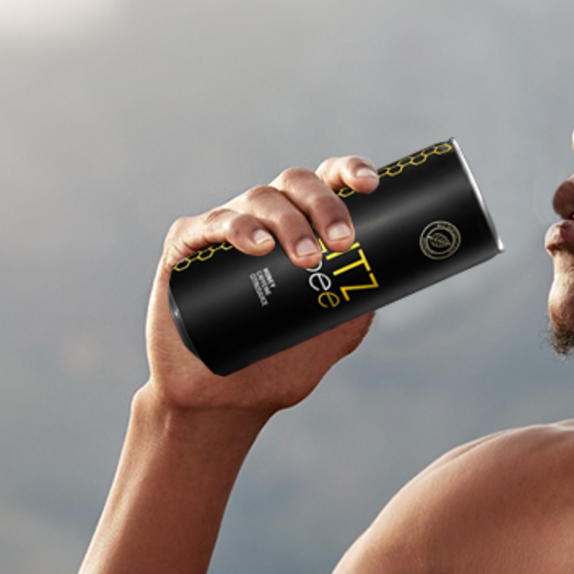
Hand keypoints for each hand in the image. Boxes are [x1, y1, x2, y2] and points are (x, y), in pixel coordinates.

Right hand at [144, 154, 380, 416]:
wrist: (221, 400)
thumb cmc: (275, 367)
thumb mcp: (329, 338)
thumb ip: (356, 308)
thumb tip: (387, 282)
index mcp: (300, 229)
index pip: (325, 184)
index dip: (347, 172)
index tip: (369, 186)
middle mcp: (264, 220)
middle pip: (295, 184)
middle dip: (324, 205)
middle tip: (340, 243)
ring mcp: (224, 231)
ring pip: (258, 199)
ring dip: (287, 222)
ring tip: (305, 257)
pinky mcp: (186, 249)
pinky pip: (208, 224)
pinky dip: (237, 228)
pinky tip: (257, 245)